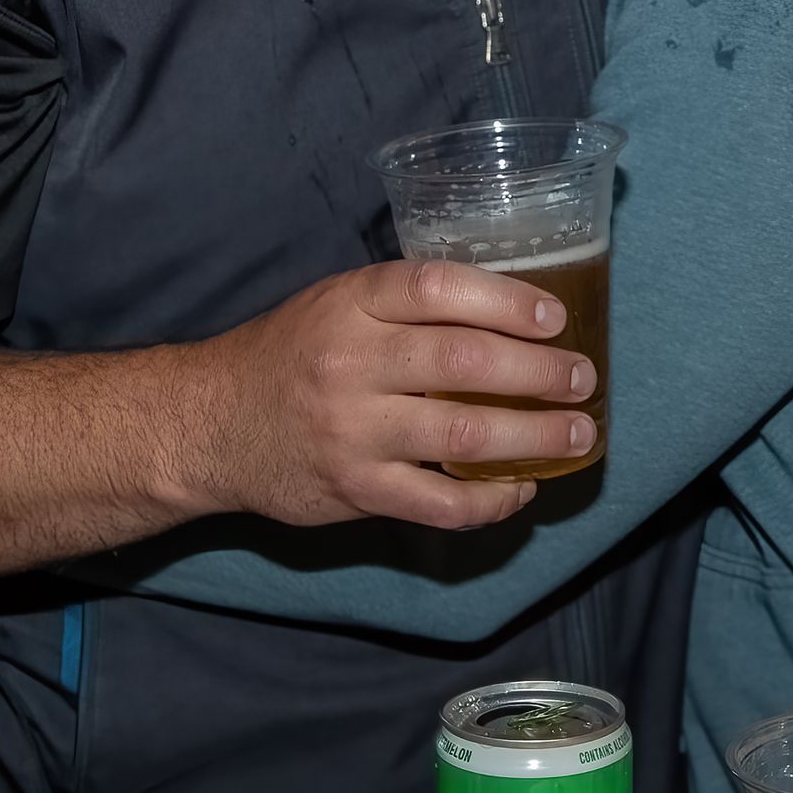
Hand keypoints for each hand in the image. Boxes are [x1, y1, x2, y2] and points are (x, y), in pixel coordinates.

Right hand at [181, 260, 597, 530]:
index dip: (505, 301)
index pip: (437, 289)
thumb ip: (404, 304)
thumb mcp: (334, 303)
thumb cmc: (289, 354)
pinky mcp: (356, 490)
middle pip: (463, 362)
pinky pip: (440, 503)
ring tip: (576, 436)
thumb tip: (506, 309)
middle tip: (582, 379)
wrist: (209, 425)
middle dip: (538, 373)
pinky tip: (520, 490)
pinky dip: (491, 500)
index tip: (555, 315)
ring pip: (462, 435)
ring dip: (533, 437)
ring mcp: (353, 430)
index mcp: (350, 302)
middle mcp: (352, 361)